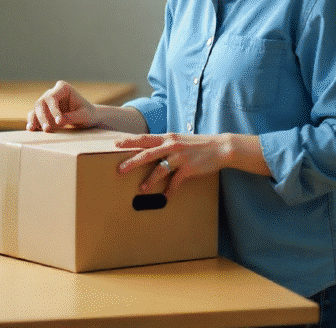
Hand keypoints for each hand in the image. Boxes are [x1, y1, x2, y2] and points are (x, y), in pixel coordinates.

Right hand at [27, 80, 98, 131]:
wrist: (88, 119)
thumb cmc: (88, 114)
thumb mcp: (84, 115)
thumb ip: (72, 117)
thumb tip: (58, 121)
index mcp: (63, 88)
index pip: (52, 97)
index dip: (53, 109)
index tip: (59, 122)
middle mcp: (52, 93)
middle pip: (41, 102)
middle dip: (42, 116)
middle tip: (47, 129)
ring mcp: (46, 102)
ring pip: (36, 109)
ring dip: (35, 119)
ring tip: (33, 129)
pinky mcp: (44, 112)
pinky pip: (34, 116)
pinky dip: (32, 122)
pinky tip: (31, 129)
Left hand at [115, 133, 234, 196]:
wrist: (220, 147)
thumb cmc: (197, 145)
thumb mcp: (179, 140)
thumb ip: (165, 143)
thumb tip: (150, 150)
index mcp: (167, 138)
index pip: (144, 138)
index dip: (129, 141)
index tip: (115, 144)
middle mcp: (172, 145)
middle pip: (147, 153)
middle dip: (132, 162)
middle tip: (119, 169)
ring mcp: (180, 156)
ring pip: (160, 169)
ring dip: (149, 180)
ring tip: (141, 188)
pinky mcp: (189, 168)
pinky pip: (175, 181)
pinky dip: (169, 190)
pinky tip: (165, 197)